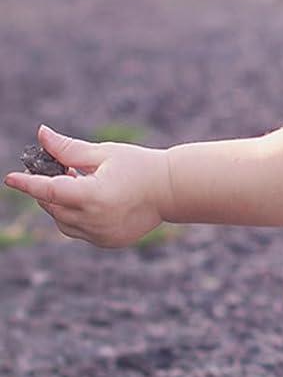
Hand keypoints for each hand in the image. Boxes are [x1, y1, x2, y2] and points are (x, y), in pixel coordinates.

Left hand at [3, 123, 171, 248]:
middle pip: (53, 207)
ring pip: (62, 221)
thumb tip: (41, 135)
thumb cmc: (140, 166)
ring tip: (82, 185)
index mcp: (94, 196)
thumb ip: (68, 149)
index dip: (28, 184)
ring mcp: (101, 234)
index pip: (49, 191)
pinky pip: (78, 230)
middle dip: (49, 189)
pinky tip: (94, 202)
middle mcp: (95, 219)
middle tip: (63, 169)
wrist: (173, 191)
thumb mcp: (104, 153)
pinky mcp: (107, 241)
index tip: (11, 178)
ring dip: (61, 204)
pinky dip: (76, 217)